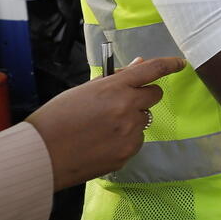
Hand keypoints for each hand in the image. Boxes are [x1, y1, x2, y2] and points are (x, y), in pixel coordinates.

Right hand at [25, 55, 184, 189]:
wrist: (40, 155)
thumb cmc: (56, 119)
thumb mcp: (83, 91)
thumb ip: (114, 80)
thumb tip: (139, 65)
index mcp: (114, 87)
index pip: (151, 70)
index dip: (169, 64)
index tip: (180, 64)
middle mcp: (127, 108)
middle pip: (154, 96)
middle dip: (142, 96)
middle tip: (121, 103)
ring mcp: (129, 132)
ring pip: (143, 120)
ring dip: (130, 120)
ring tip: (100, 128)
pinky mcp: (127, 152)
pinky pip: (135, 140)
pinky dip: (124, 139)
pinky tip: (101, 143)